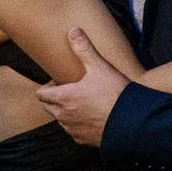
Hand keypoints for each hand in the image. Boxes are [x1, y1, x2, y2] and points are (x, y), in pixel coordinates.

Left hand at [35, 27, 129, 146]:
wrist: (131, 122)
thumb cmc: (114, 94)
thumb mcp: (100, 67)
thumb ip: (84, 49)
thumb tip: (73, 31)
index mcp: (63, 98)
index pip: (40, 94)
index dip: (48, 86)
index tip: (62, 81)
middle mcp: (63, 116)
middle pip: (47, 107)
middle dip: (55, 98)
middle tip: (72, 90)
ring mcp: (72, 130)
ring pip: (60, 120)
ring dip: (66, 111)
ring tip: (84, 103)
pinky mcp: (83, 140)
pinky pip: (74, 131)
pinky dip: (78, 124)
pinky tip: (94, 117)